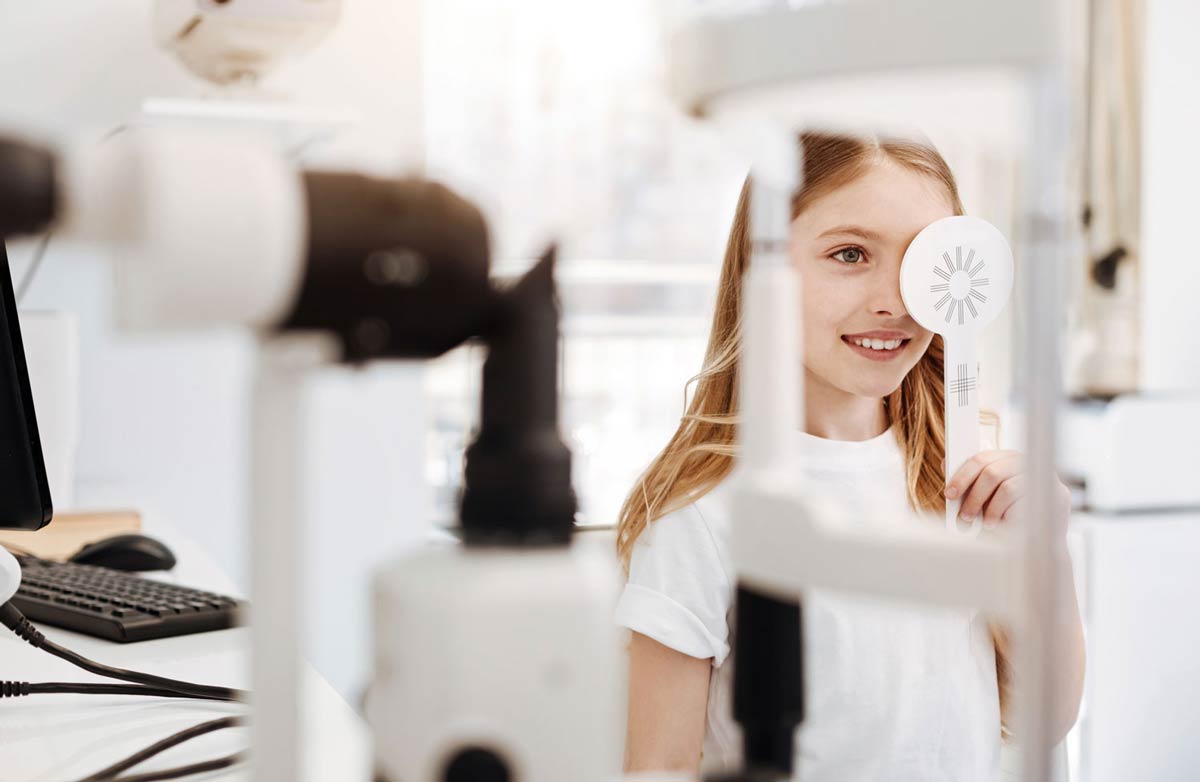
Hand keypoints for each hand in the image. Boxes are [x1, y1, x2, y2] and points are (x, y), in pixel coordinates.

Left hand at [945, 450, 1071, 533]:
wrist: (1042, 542)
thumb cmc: (1010, 516)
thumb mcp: (987, 496)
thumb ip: (971, 480)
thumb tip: (945, 464)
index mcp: (1008, 457)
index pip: (982, 459)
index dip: (962, 476)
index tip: (950, 494)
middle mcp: (1027, 462)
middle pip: (993, 472)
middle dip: (974, 497)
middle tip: (964, 516)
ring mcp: (1045, 476)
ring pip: (1007, 488)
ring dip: (991, 510)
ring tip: (986, 524)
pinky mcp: (1057, 494)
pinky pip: (1025, 503)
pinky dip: (1010, 516)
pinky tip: (1005, 525)